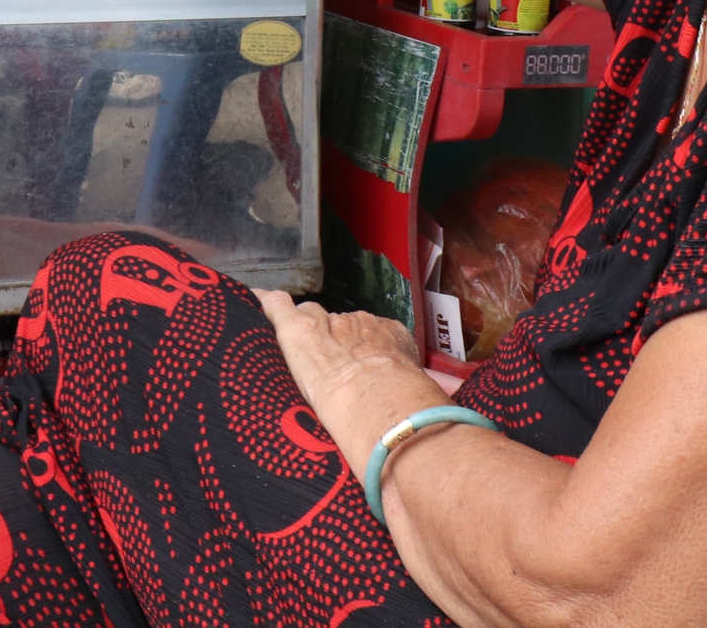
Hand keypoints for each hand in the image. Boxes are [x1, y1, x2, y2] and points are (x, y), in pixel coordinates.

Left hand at [254, 288, 449, 470]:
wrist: (376, 396)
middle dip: (333, 346)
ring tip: (296, 356)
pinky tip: (251, 303)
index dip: (363, 354)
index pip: (372, 336)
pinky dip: (264, 306)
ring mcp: (325, 322)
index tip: (360, 373)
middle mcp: (358, 323)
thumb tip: (455, 394)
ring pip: (310, 321)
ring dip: (304, 336)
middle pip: (338, 327)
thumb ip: (437, 388)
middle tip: (329, 374)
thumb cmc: (405, 403)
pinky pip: (276, 307)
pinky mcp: (295, 329)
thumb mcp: (428, 392)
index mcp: (390, 335)